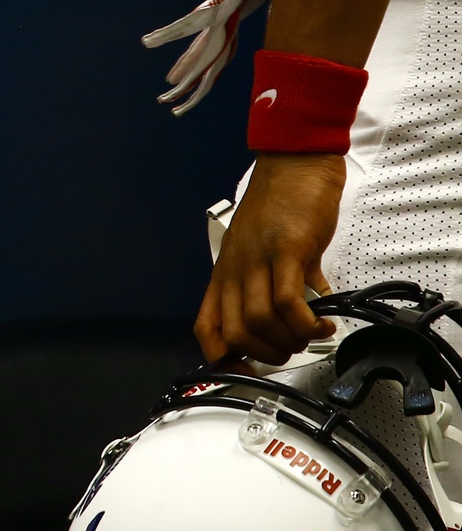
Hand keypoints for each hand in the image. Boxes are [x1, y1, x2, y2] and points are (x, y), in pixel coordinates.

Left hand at [197, 153, 343, 363]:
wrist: (295, 161)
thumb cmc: (282, 202)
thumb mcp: (272, 249)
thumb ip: (284, 283)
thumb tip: (306, 312)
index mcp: (227, 273)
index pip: (207, 326)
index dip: (221, 357)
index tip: (250, 369)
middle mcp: (235, 269)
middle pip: (234, 332)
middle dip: (265, 355)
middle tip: (291, 352)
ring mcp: (257, 259)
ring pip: (258, 320)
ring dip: (289, 341)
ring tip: (311, 336)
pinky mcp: (286, 250)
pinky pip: (286, 300)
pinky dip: (305, 322)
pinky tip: (322, 323)